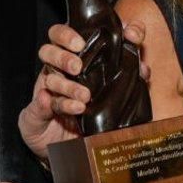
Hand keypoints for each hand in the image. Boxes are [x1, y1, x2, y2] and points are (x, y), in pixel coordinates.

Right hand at [18, 23, 147, 159]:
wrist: (72, 148)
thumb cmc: (93, 109)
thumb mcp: (112, 89)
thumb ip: (129, 74)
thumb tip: (144, 69)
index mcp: (71, 59)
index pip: (61, 35)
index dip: (68, 34)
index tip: (83, 40)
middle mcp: (56, 71)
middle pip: (48, 50)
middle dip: (63, 56)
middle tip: (78, 66)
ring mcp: (45, 91)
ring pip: (49, 78)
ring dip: (67, 86)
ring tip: (85, 97)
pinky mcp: (38, 112)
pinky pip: (43, 105)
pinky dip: (60, 105)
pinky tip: (75, 108)